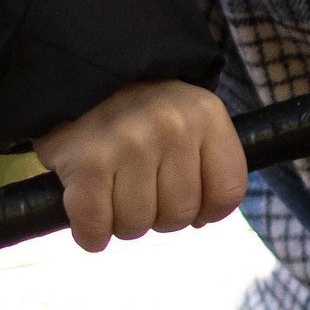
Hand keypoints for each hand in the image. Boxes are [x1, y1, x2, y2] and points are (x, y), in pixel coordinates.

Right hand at [33, 79, 247, 253]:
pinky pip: (94, 227)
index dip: (207, 210)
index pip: (228, 192)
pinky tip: (90, 217)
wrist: (82, 76)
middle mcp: (171, 127)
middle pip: (179, 215)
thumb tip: (201, 221)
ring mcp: (128, 143)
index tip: (187, 200)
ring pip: (137, 225)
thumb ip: (205, 165)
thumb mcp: (189, 118)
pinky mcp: (86, 161)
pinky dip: (91, 233)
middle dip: (158, 216)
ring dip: (122, 222)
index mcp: (206, 116)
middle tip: (140, 190)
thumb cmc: (140, 111)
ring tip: (113, 192)